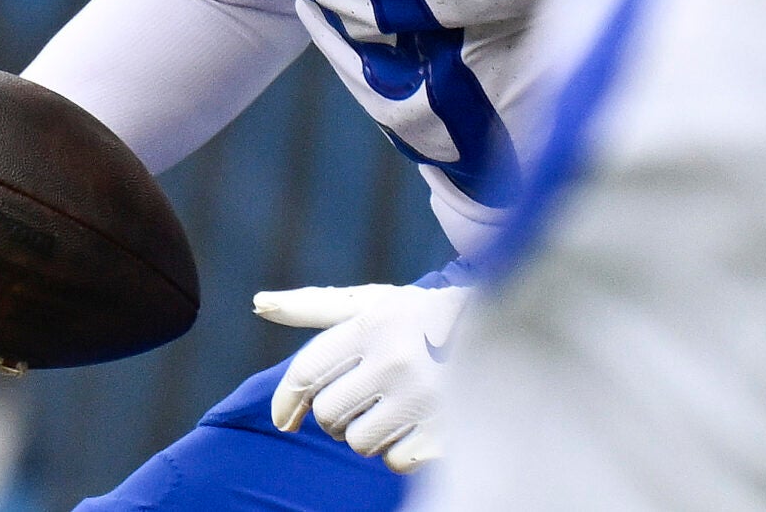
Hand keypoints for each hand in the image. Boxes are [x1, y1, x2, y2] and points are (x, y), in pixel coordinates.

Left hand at [255, 281, 466, 471]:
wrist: (507, 336)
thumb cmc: (421, 320)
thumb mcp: (374, 304)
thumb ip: (315, 306)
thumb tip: (258, 304)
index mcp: (375, 322)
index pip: (307, 372)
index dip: (287, 400)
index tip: (285, 419)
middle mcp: (396, 357)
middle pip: (327, 413)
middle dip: (336, 413)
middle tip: (362, 399)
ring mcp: (424, 398)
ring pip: (357, 441)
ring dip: (367, 432)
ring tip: (395, 408)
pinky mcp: (446, 432)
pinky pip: (393, 461)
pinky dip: (399, 450)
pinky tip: (418, 423)